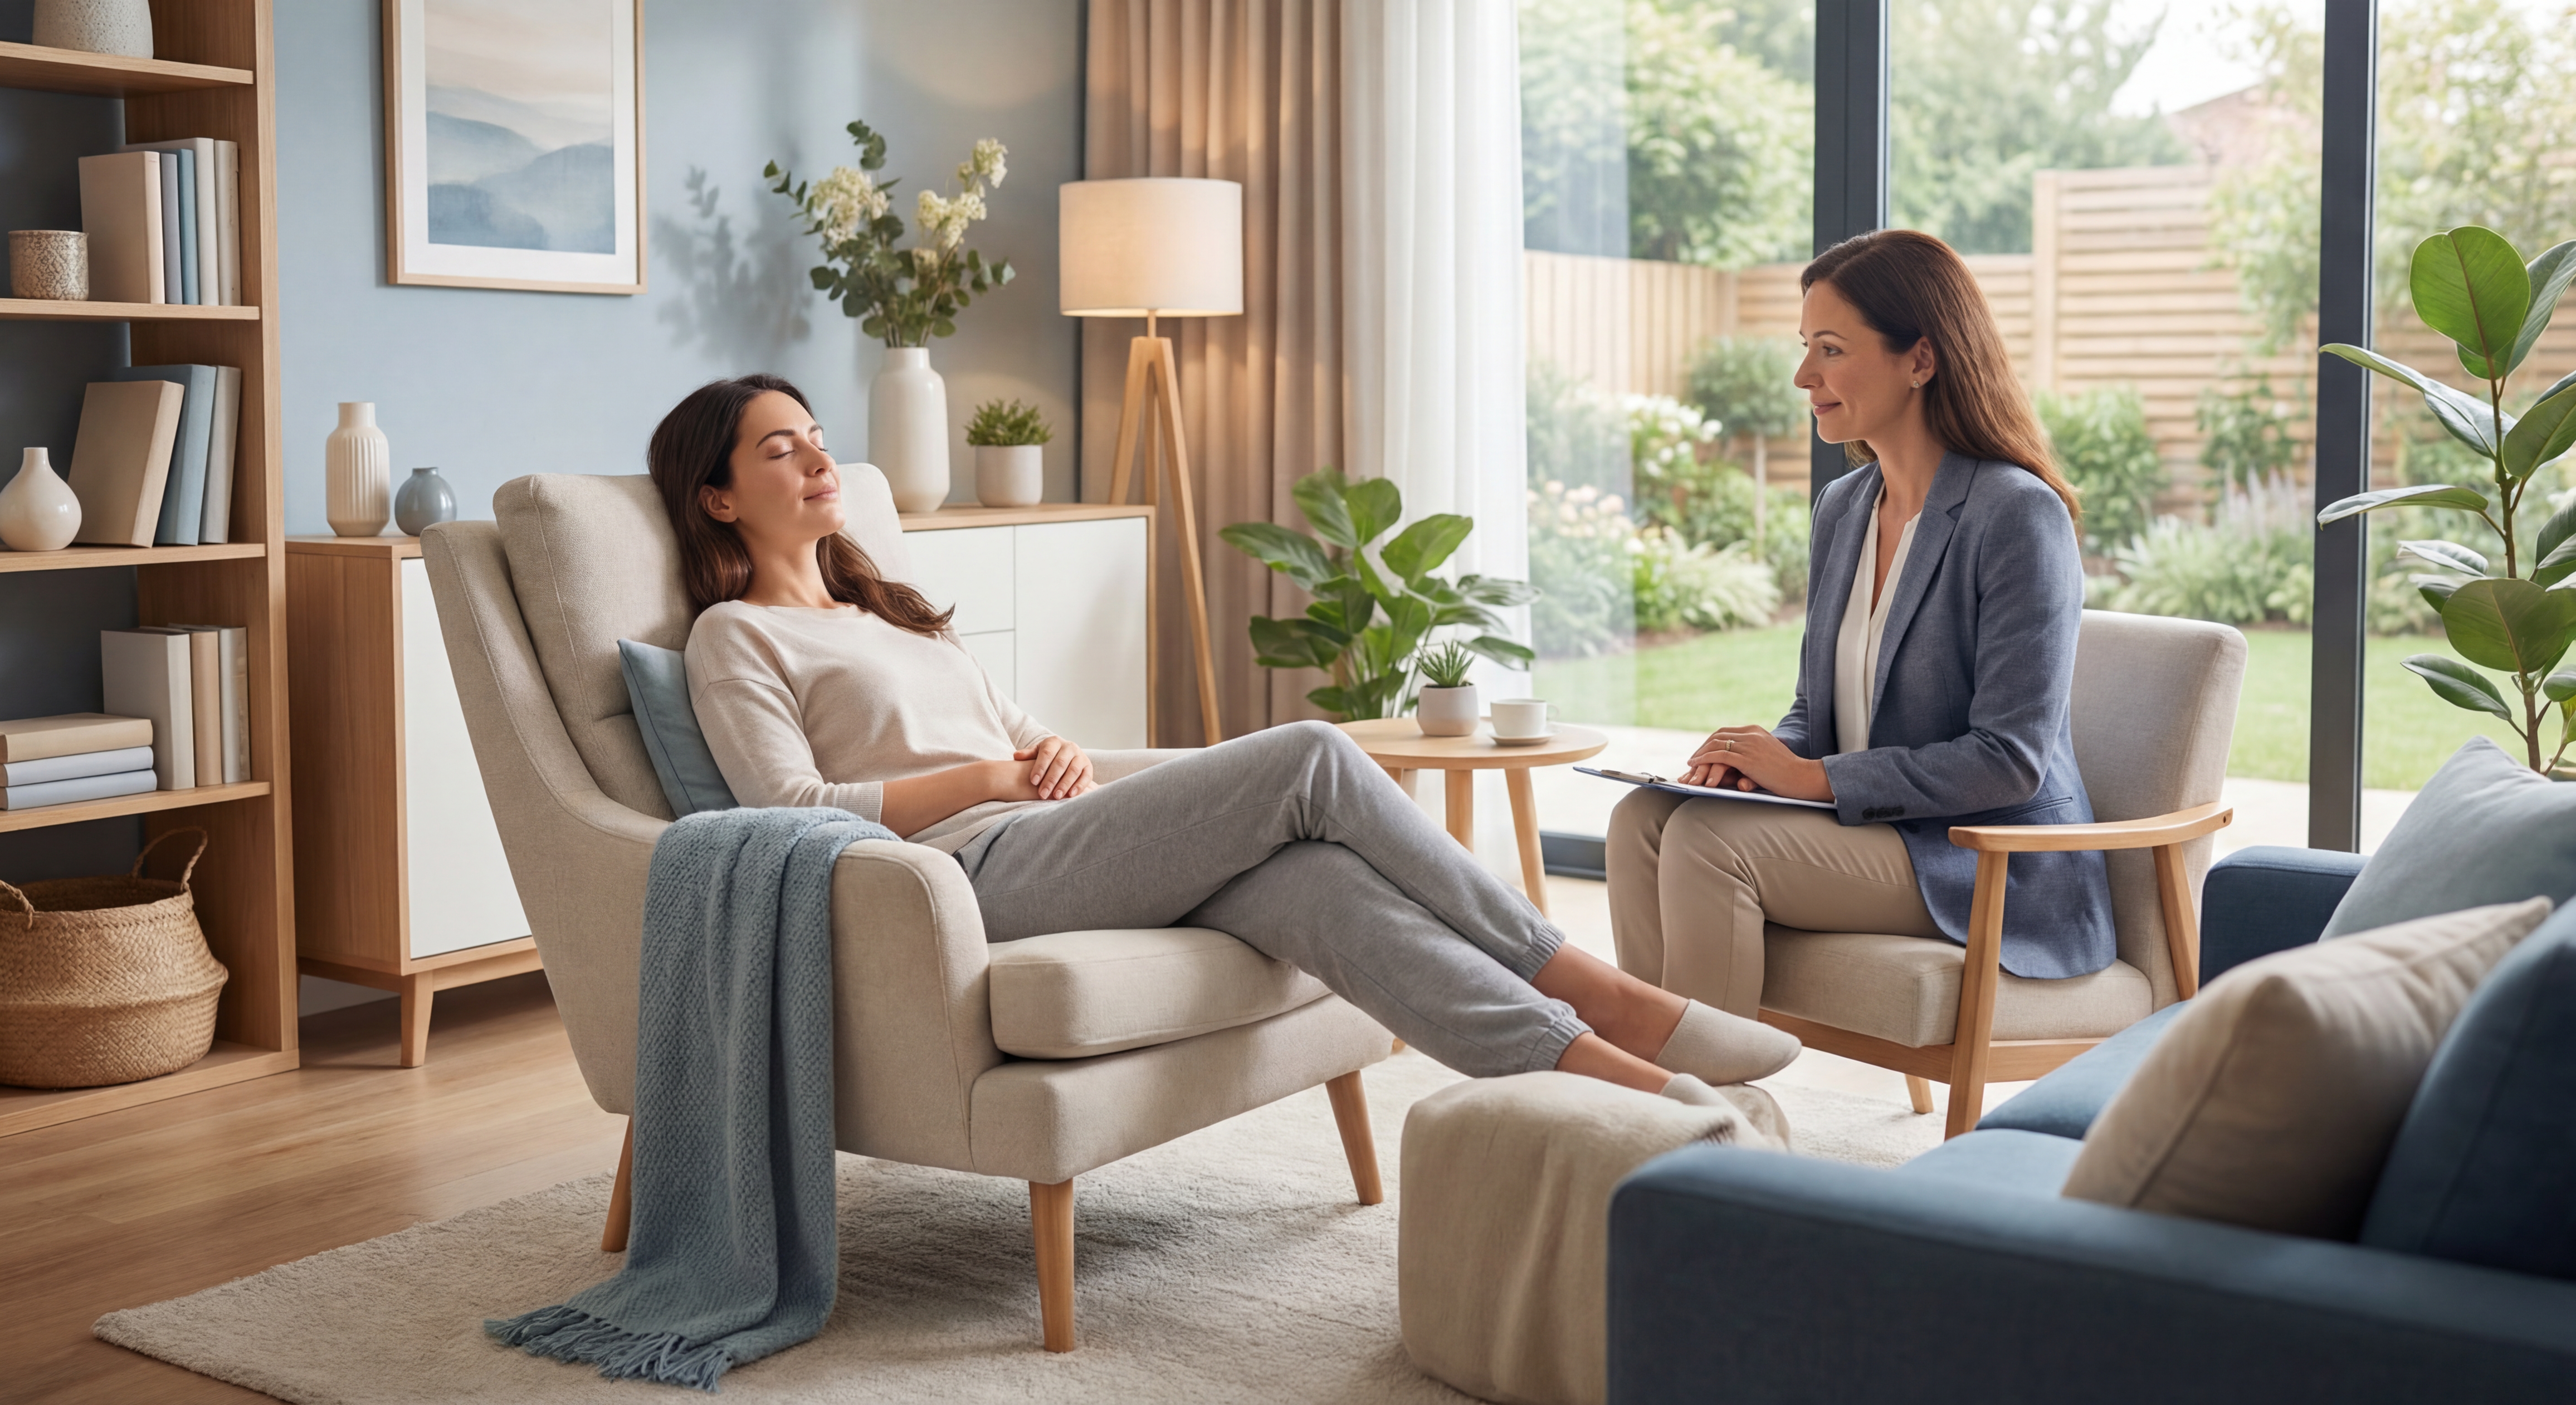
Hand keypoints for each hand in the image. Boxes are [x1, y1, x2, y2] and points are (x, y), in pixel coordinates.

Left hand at [1013, 736, 1094, 800]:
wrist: (1066, 756)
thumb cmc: (1047, 756)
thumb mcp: (1037, 753)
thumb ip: (1028, 755)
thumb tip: (1016, 756)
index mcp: (1054, 742)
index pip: (1047, 754)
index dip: (1040, 767)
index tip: (1033, 781)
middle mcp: (1069, 747)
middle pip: (1060, 763)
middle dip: (1051, 780)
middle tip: (1042, 794)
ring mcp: (1080, 756)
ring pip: (1073, 770)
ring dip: (1064, 784)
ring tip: (1055, 796)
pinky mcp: (1088, 767)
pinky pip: (1086, 776)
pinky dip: (1079, 786)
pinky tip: (1070, 795)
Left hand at [1680, 724, 1834, 802]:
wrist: (1800, 776)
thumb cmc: (1786, 770)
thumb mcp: (1768, 753)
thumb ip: (1753, 750)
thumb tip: (1738, 757)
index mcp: (1755, 731)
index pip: (1725, 731)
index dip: (1710, 741)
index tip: (1702, 751)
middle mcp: (1751, 734)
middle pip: (1717, 736)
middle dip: (1702, 747)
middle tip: (1693, 758)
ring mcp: (1749, 745)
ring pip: (1716, 745)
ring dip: (1700, 754)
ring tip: (1691, 764)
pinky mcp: (1747, 759)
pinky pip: (1719, 756)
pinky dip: (1704, 759)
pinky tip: (1696, 765)